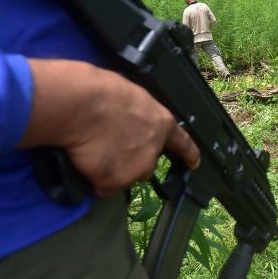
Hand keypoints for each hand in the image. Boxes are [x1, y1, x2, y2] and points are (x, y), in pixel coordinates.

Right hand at [19, 59, 200, 196]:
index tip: (194, 164)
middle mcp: (153, 151)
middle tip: (109, 146)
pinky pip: (101, 186)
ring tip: (94, 150)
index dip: (189, 155)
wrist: (83, 105)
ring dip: (112, 170)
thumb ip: (139, 118)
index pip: (183, 144)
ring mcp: (135, 169)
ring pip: (124, 177)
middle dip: (131, 161)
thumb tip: (129, 126)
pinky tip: (86, 160)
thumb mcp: (133, 99)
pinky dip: (93, 178)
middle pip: (146, 166)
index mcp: (162, 124)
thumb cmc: (103, 92)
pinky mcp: (113, 181)